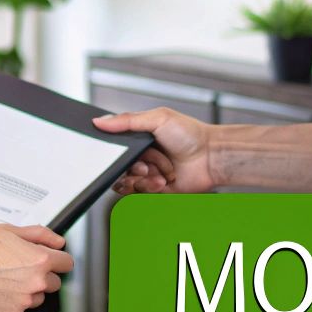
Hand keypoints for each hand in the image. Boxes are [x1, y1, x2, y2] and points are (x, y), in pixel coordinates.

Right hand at [0, 224, 73, 311]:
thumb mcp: (9, 231)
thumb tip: (59, 241)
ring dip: (26, 291)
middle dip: (42, 276)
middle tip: (20, 268)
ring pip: (35, 298)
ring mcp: (23, 303)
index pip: (66, 263)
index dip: (57, 259)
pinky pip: (16, 310)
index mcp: (40, 261)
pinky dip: (9, 303)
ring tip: (3, 279)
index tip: (50, 259)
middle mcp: (36, 284)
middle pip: (54, 283)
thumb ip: (40, 235)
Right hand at [94, 107, 215, 193]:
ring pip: (127, 182)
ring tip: (157, 174)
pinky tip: (162, 182)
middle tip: (144, 165)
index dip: (114, 153)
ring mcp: (149, 173)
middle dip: (131, 168)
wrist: (210, 157)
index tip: (117, 154)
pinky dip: (149, 188)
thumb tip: (100, 121)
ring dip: (141, 180)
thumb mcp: (157, 118)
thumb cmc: (190, 134)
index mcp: (140, 138)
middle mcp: (143, 156)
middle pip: (119, 167)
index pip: (115, 147)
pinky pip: (140, 193)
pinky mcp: (156, 189)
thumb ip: (127, 121)